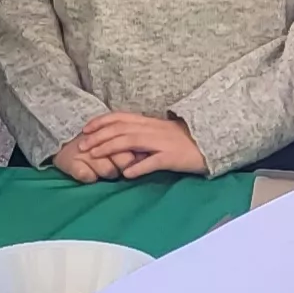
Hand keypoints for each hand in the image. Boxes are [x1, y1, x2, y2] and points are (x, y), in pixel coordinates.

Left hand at [66, 111, 208, 179]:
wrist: (211, 144)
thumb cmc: (185, 142)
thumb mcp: (161, 135)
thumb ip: (142, 138)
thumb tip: (122, 147)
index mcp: (150, 123)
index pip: (120, 118)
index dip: (101, 122)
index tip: (85, 129)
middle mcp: (153, 129)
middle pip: (120, 129)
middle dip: (98, 137)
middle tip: (82, 146)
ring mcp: (162, 143)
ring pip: (131, 142)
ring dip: (110, 149)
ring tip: (95, 157)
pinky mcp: (172, 157)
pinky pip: (153, 161)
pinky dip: (138, 167)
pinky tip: (126, 174)